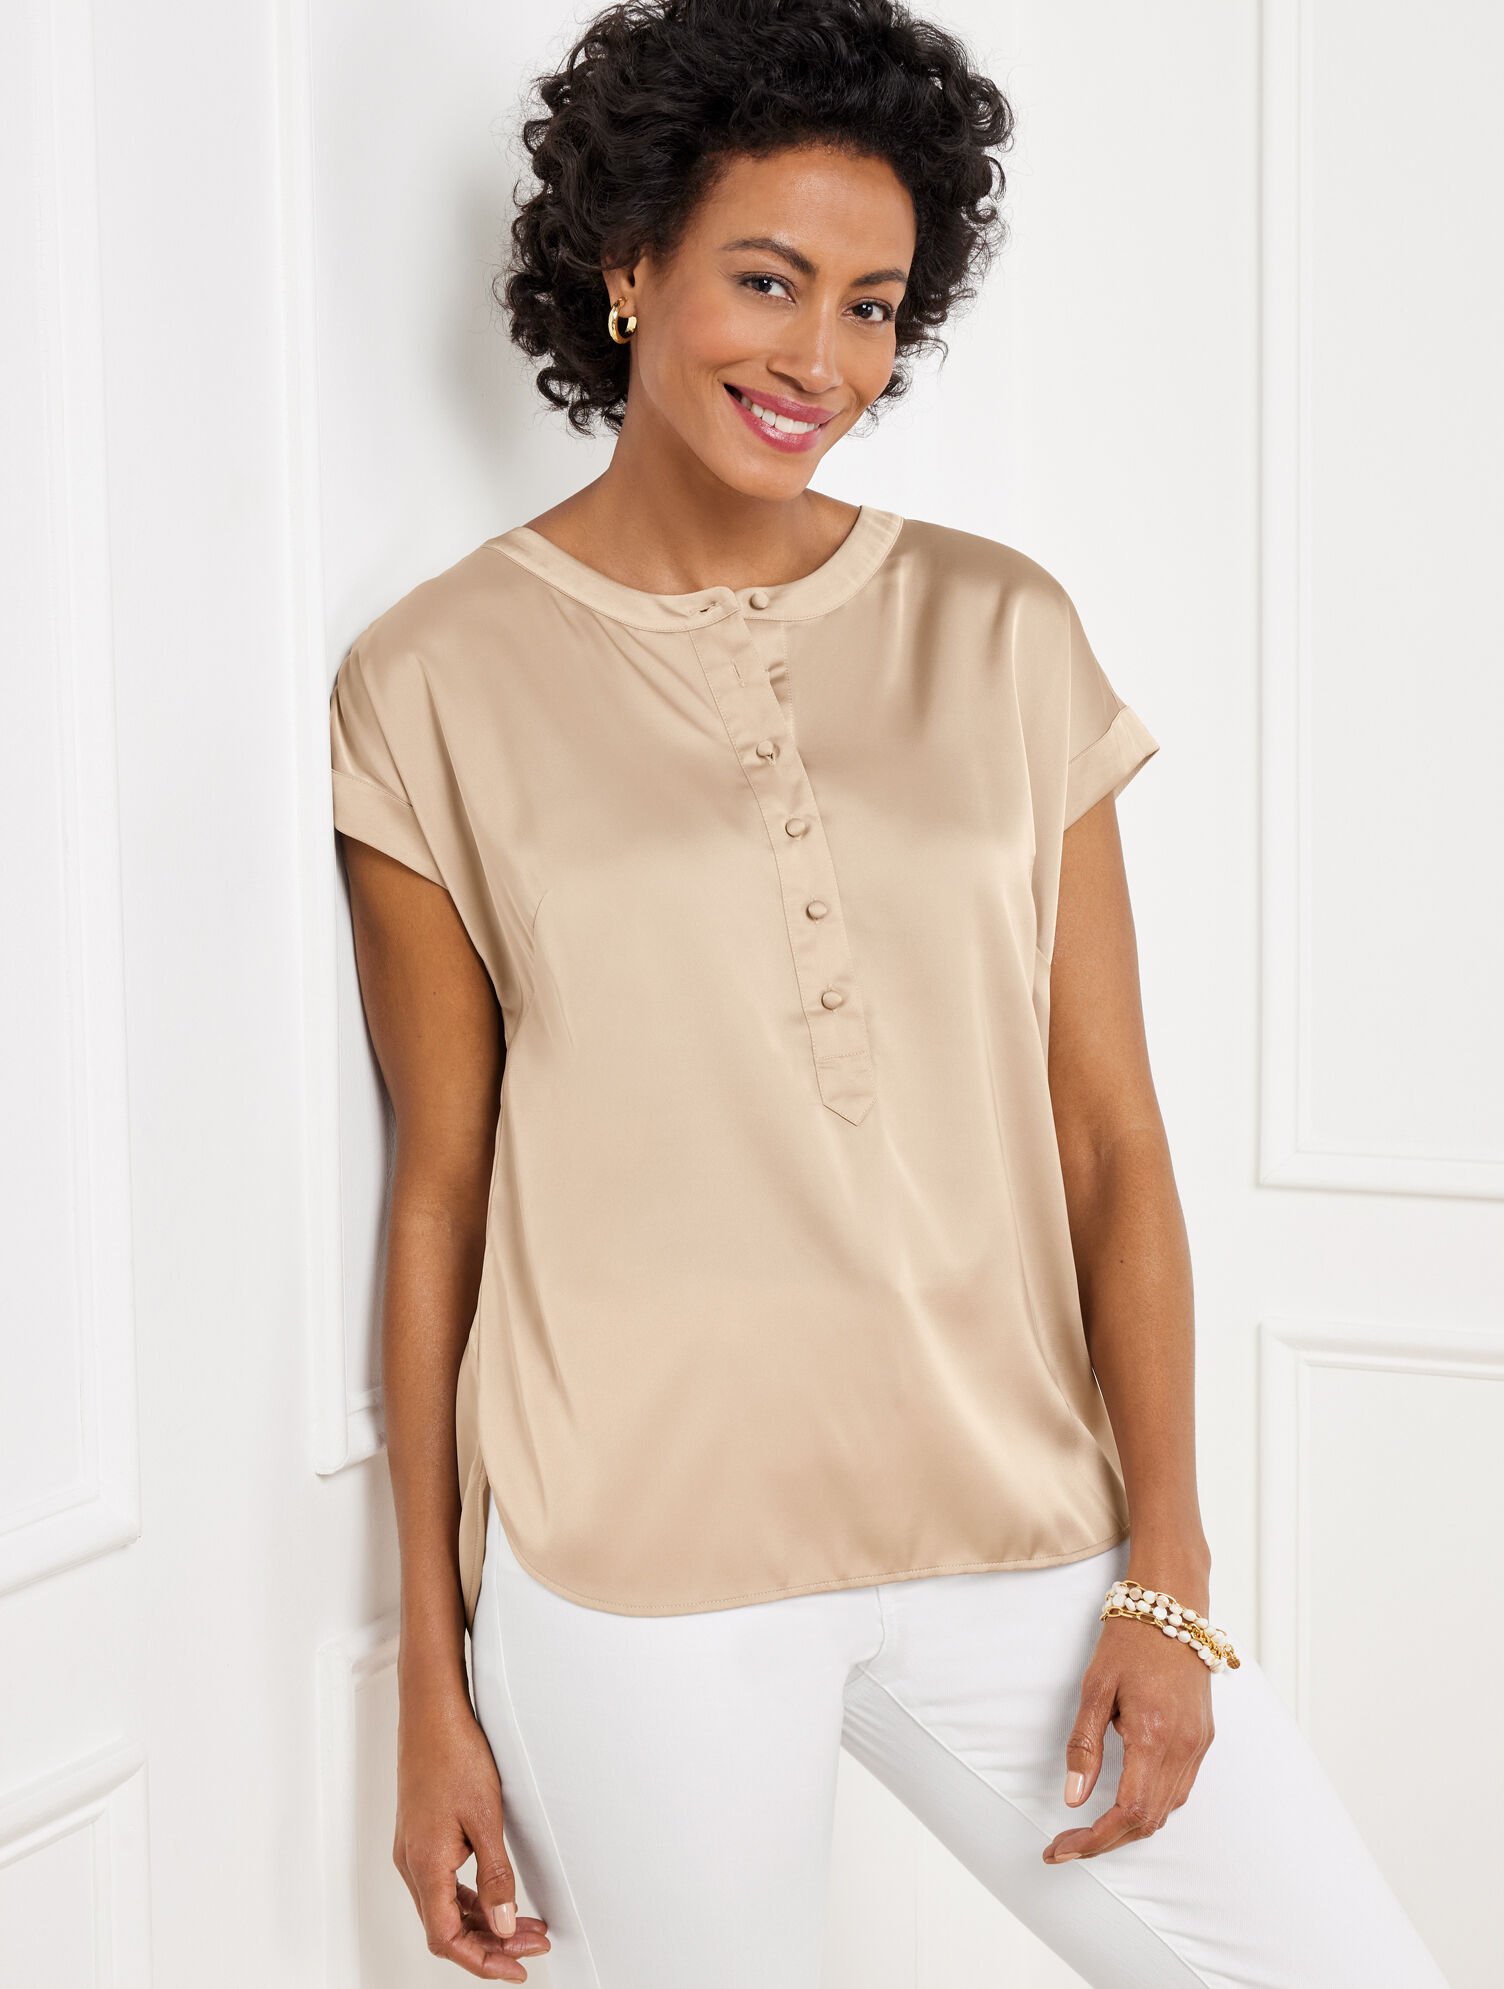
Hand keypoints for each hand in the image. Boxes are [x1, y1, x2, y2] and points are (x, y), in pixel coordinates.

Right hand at [393, 1692, 550, 1977]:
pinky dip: (470, 1898)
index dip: (482, 1961)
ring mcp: (413, 1849)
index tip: (517, 1968)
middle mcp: (412, 1863)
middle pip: (446, 1928)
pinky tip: (496, 1896)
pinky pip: (442, 1883)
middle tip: (533, 1946)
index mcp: (425, 1864)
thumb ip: (495, 1877)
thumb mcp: (486, 1818)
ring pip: (445, 1907)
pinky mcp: (420, 1835)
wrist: (431, 1710)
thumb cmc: (453, 1752)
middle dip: (491, 1944)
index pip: (447, 1938)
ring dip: (483, 1921)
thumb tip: (505, 1925)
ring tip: (525, 1924)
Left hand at [1042, 1597, 1214, 1864]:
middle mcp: (1184, 1748)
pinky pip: (1180, 1788)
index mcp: (1155, 1737)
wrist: (1173, 1606)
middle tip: (1066, 1843)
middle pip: (1149, 1822)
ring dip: (1129, 1827)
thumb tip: (1074, 1798)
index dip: (1095, 1840)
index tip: (1062, 1848)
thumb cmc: (1130, 1641)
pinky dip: (1152, 1805)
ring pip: (1167, 1810)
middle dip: (1106, 1841)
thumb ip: (1084, 1745)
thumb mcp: (1095, 1687)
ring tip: (1090, 1828)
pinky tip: (1126, 1799)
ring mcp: (1199, 1745)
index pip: (1129, 1814)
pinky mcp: (1204, 1738)